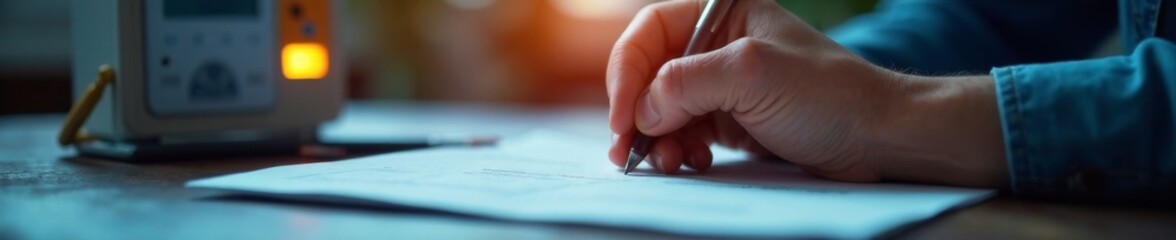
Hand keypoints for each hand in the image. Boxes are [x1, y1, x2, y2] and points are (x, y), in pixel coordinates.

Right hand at [607, 0, 1006, 186]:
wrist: (877, 138)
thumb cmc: (830, 95)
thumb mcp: (752, 75)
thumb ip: (687, 82)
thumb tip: (642, 109)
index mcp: (723, 12)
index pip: (651, 32)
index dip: (628, 73)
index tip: (625, 116)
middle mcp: (717, 43)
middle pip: (650, 73)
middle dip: (637, 113)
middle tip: (627, 150)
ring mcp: (722, 83)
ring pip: (662, 109)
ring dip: (656, 138)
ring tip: (666, 162)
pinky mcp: (729, 118)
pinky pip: (684, 132)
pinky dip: (678, 149)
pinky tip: (692, 161)